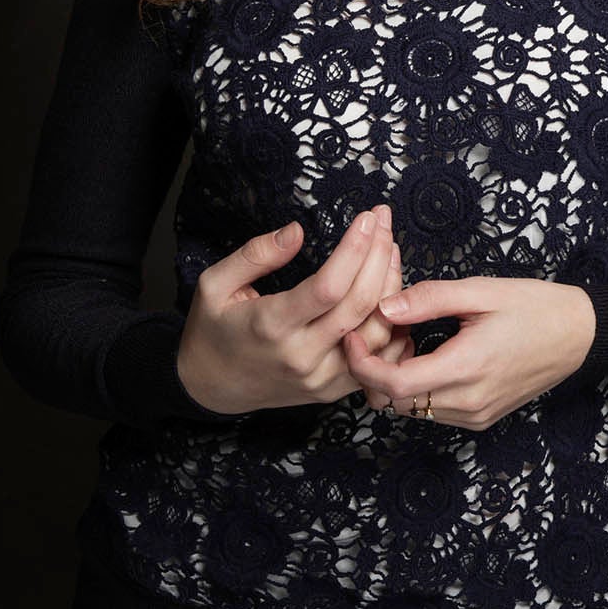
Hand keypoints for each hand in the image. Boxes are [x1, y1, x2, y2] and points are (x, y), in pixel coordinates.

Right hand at [177, 204, 406, 415]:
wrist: (212, 387)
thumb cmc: (213, 330)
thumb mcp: (215, 285)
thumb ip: (255, 255)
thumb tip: (296, 231)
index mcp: (271, 325)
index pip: (328, 286)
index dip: (354, 249)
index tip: (365, 218)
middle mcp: (301, 355)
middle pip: (359, 304)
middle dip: (378, 255)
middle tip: (383, 221)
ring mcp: (320, 378)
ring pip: (377, 332)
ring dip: (392, 287)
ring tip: (389, 250)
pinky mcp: (332, 390)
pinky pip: (377, 360)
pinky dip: (394, 328)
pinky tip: (396, 295)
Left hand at [341, 277, 597, 429]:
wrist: (580, 335)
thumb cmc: (533, 306)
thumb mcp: (480, 291)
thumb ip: (428, 299)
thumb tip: (382, 307)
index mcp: (467, 367)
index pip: (393, 385)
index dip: (362, 364)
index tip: (351, 335)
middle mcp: (469, 402)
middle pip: (395, 402)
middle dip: (374, 370)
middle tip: (379, 331)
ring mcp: (476, 415)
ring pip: (412, 409)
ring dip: (395, 380)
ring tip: (405, 339)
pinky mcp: (481, 417)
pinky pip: (433, 411)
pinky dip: (418, 388)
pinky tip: (426, 354)